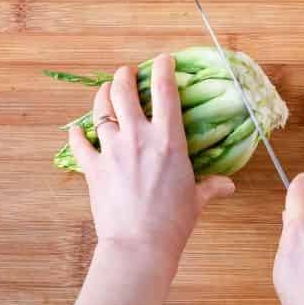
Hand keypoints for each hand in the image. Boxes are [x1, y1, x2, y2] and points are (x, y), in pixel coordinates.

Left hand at [68, 56, 234, 277]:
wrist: (139, 244)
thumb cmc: (173, 223)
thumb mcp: (196, 200)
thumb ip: (210, 187)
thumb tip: (227, 185)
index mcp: (168, 140)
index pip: (165, 91)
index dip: (163, 69)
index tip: (162, 59)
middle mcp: (138, 137)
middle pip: (125, 92)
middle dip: (125, 76)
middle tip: (126, 72)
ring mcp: (112, 150)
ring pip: (101, 110)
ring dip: (102, 96)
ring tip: (105, 90)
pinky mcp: (92, 168)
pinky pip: (79, 143)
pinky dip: (77, 134)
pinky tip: (76, 130)